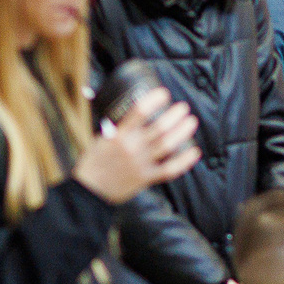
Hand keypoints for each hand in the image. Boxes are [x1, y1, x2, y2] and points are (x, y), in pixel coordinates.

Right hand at [73, 87, 200, 203]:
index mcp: (119, 135)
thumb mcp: (102, 139)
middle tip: (183, 108)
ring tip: (191, 122)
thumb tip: (134, 116)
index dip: (154, 100)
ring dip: (182, 132)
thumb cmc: (94, 162)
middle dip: (175, 115)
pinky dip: (184, 160)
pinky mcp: (146, 178)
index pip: (140, 111)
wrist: (90, 190)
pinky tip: (194, 151)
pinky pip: (170, 169)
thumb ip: (119, 128)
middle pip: (160, 127)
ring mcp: (140, 163)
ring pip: (167, 145)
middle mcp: (131, 147)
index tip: (164, 93)